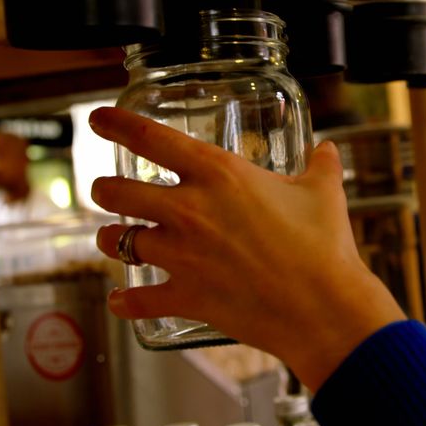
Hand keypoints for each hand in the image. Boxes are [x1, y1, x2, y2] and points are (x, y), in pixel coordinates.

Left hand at [88, 107, 405, 390]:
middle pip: (116, 191)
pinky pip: (137, 299)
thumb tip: (326, 150)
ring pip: (117, 241)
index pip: (150, 138)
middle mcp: (189, 210)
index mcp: (219, 174)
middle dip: (104, 188)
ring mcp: (182, 256)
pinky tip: (121, 299)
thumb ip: (319, 166)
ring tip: (112, 237)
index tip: (98, 119)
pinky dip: (125, 300)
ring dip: (109, 238)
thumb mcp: (324, 192)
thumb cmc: (324, 245)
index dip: (116, 124)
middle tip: (107, 189)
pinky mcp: (185, 296)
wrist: (324, 306)